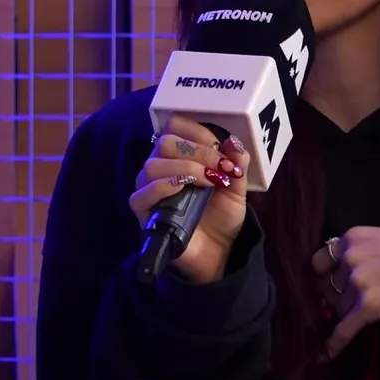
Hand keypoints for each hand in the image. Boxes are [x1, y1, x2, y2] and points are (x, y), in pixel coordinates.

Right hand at [129, 115, 251, 283]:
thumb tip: (234, 142)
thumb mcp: (236, 188)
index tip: (221, 148)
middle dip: (197, 151)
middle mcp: (160, 167)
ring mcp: (149, 189)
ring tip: (210, 181)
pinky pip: (142, 193)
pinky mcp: (144, 212)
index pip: (175, 126)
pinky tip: (185, 188)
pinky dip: (165, 186)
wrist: (218, 253)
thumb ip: (236, 164)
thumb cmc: (221, 216)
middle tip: (219, 167)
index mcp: (179, 155)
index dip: (198, 132)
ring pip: (153, 165)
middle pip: (165, 143)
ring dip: (186, 168)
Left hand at [311, 227, 379, 358]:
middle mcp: (349, 258)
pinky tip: (325, 354)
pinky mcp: (368, 306)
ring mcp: (358, 282)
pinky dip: (335, 342)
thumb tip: (335, 273)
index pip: (319, 262)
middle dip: (338, 294)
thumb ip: (356, 251)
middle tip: (356, 297)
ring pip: (339, 308)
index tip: (329, 282)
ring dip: (349, 311)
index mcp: (350, 238)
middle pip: (328, 287)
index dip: (325, 274)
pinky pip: (344, 328)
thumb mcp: (379, 238)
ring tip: (372, 306)